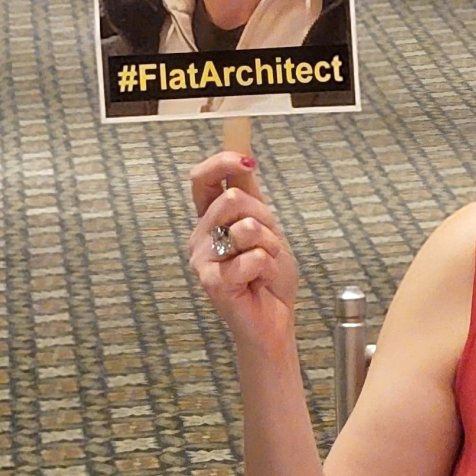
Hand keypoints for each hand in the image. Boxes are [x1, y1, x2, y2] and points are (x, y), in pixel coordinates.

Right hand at [186, 152, 298, 345]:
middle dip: (264, 218)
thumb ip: (251, 196)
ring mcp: (202, 258)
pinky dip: (268, 267)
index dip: (223, 163)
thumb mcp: (267, 228)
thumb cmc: (269, 276)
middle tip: (268, 243)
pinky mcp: (211, 280)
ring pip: (245, 228)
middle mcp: (201, 235)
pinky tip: (259, 281)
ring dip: (270, 245)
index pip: (204, 180)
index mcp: (211, 219)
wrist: (274, 317)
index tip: (249, 161)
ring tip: (264, 264)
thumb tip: (245, 157)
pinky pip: (253, 257)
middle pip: (231, 200)